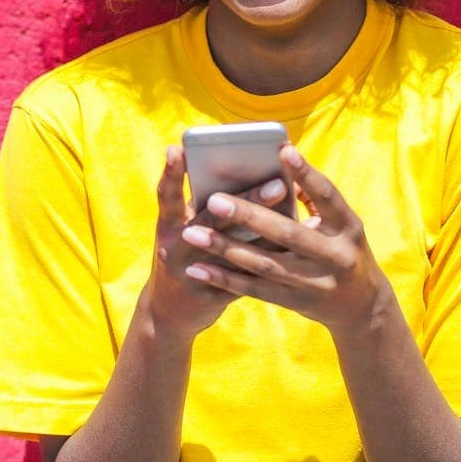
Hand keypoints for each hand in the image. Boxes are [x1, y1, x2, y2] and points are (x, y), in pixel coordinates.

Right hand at [141, 144, 289, 339]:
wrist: (168, 314)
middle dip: (246, 200)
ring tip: (292, 220)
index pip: (166, 195)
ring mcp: (192, 275)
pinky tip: (293, 251)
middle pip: (211, 220)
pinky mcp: (211, 296)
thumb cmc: (184, 255)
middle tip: (278, 183)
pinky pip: (244, 278)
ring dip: (265, 233)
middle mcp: (175, 248)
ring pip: (233, 251)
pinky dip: (267, 261)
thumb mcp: (181, 229)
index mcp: (166, 226)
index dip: (172, 172)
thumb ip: (204, 206)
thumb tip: (246, 174)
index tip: (180, 148)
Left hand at [179, 144, 389, 333]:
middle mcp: (336, 255)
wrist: (363, 308)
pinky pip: (256, 290)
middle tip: (214, 200)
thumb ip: (315, 199)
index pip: (328, 196)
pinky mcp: (297, 302)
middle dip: (249, 216)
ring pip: (266, 264)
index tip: (281, 149)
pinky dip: (225, 279)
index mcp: (348, 227)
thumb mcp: (343, 225)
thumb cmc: (343, 250)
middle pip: (289, 233)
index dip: (307, 174)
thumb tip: (280, 168)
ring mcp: (317, 283)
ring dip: (226, 249)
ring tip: (193, 234)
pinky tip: (198, 269)